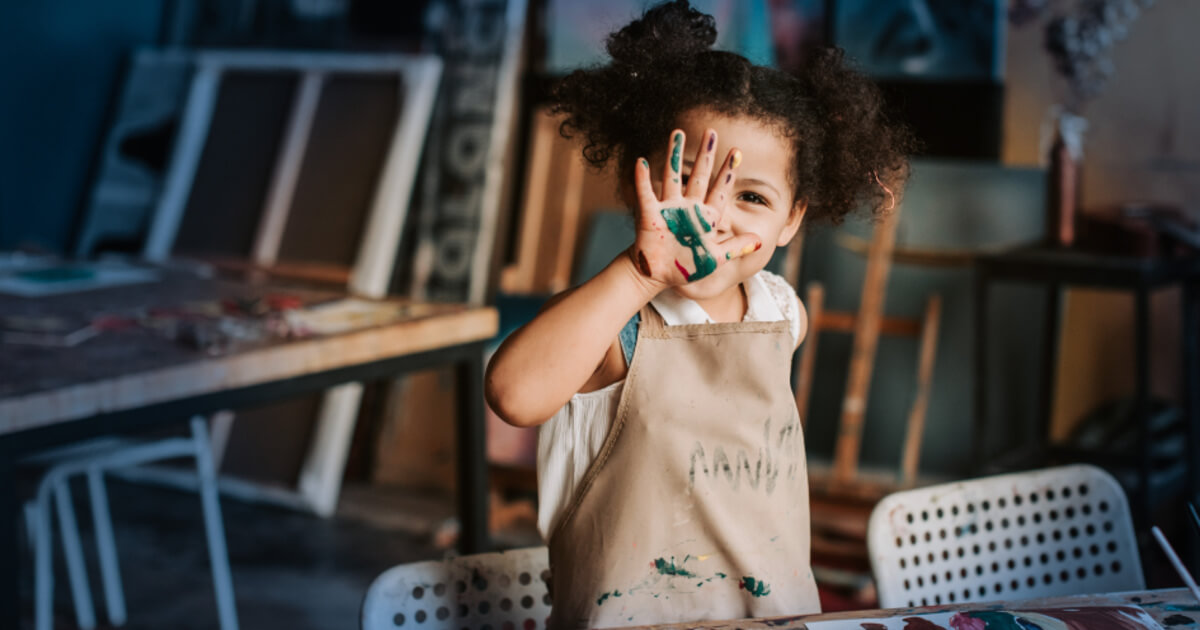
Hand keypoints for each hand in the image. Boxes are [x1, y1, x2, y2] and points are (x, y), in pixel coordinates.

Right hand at [627, 128, 760, 287]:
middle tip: (711, 132)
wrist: (658, 276)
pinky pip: (646, 194)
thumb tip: (760, 240)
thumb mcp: (715, 259)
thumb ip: (736, 247)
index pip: (720, 190)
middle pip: (699, 176)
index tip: (736, 153)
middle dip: (706, 155)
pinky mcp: (650, 215)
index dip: (728, 173)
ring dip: (674, 155)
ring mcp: (669, 209)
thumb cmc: (686, 267)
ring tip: (677, 133)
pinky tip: (642, 162)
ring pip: (672, 177)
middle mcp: (688, 208)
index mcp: (705, 217)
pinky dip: (642, 179)